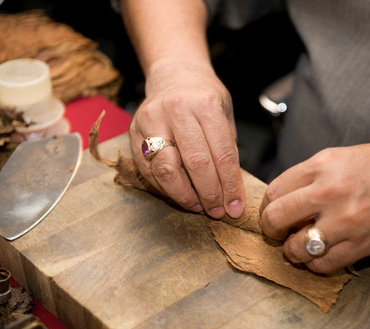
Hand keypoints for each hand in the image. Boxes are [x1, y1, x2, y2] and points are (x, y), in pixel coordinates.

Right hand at [129, 63, 244, 218]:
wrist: (174, 75)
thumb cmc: (204, 98)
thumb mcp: (225, 116)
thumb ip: (227, 150)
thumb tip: (232, 193)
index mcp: (206, 104)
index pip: (222, 154)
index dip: (230, 186)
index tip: (235, 206)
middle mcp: (177, 110)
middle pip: (195, 164)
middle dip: (209, 194)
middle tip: (218, 211)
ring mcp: (152, 120)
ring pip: (167, 170)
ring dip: (184, 196)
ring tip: (198, 206)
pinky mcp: (134, 132)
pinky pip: (149, 170)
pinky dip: (165, 188)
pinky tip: (179, 194)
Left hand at [259, 142, 369, 272]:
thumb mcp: (340, 157)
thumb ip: (310, 176)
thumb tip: (285, 199)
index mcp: (321, 166)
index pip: (273, 192)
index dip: (267, 207)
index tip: (273, 213)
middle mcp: (328, 192)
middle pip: (275, 219)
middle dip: (271, 230)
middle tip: (280, 233)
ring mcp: (344, 221)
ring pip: (295, 248)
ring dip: (293, 251)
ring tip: (301, 246)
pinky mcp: (360, 245)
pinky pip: (322, 265)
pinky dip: (315, 264)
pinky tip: (321, 255)